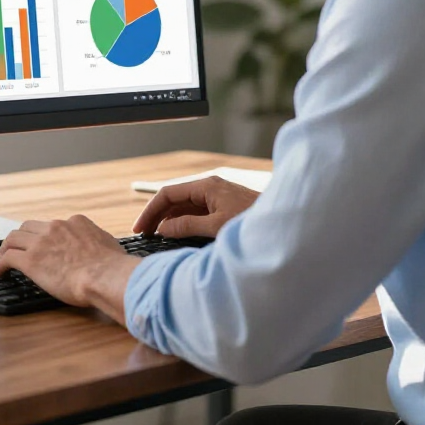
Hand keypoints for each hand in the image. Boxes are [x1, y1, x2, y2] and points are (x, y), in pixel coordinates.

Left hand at [0, 216, 138, 322]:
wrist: (105, 276)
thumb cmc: (112, 267)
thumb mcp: (109, 244)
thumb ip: (99, 242)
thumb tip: (102, 247)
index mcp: (75, 222)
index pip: (53, 225)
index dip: (44, 236)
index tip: (42, 246)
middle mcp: (56, 227)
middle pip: (29, 227)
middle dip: (21, 238)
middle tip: (17, 249)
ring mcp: (41, 242)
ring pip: (13, 238)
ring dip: (5, 249)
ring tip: (2, 260)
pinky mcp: (30, 260)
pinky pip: (7, 257)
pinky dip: (0, 264)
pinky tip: (0, 273)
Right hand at [133, 176, 262, 239]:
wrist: (285, 225)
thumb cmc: (254, 224)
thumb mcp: (216, 227)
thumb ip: (187, 226)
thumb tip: (164, 229)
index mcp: (206, 186)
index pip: (168, 193)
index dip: (151, 211)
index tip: (140, 228)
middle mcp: (210, 188)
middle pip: (175, 199)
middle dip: (158, 216)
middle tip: (145, 235)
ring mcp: (218, 198)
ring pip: (185, 207)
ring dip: (170, 221)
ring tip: (157, 238)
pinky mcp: (224, 208)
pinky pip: (197, 213)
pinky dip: (184, 223)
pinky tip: (179, 236)